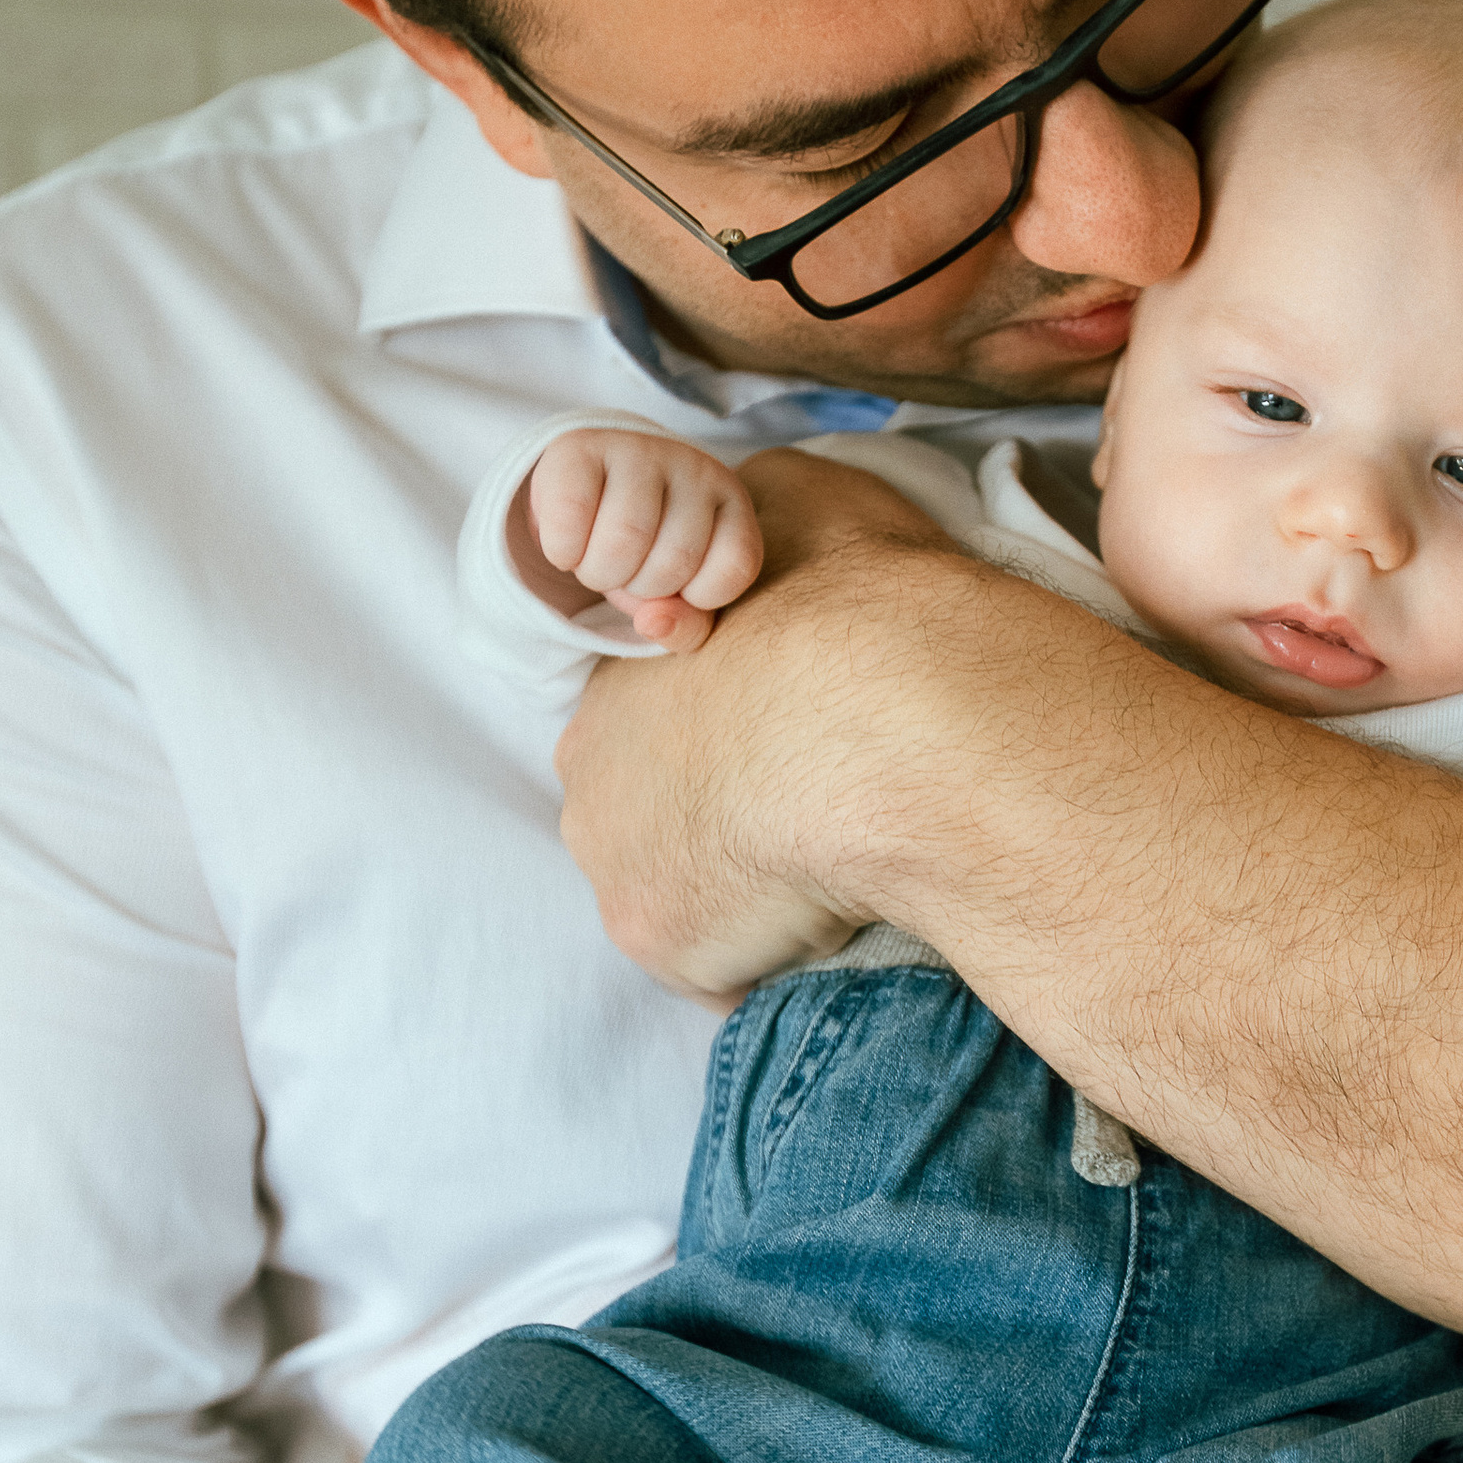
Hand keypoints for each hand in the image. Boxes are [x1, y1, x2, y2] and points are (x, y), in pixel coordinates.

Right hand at [516, 430, 764, 656]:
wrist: (592, 489)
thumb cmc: (647, 549)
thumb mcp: (678, 595)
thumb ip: (684, 626)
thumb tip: (652, 622)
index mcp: (732, 502)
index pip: (734, 568)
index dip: (697, 596)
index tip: (678, 583)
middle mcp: (695, 467)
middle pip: (673, 561)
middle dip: (639, 587)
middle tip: (627, 568)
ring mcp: (641, 450)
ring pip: (624, 542)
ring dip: (598, 573)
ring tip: (598, 558)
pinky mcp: (582, 446)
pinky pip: (571, 519)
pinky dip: (563, 552)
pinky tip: (569, 543)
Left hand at [556, 450, 965, 998]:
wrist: (870, 708)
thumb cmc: (851, 599)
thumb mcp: (812, 501)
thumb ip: (783, 509)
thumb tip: (780, 490)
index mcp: (625, 670)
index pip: (657, 721)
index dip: (726, 737)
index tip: (793, 748)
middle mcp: (593, 765)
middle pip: (643, 815)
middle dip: (711, 825)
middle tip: (812, 821)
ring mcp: (614, 857)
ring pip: (677, 893)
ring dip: (740, 898)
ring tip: (836, 882)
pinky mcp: (658, 935)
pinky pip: (720, 972)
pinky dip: (774, 962)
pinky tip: (838, 932)